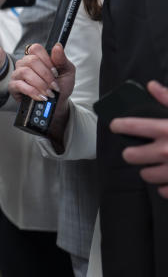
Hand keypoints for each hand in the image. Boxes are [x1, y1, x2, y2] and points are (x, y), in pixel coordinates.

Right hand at [9, 43, 69, 106]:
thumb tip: (57, 46)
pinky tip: (41, 96)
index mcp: (37, 57)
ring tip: (48, 93)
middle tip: (54, 86)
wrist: (56, 104)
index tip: (55, 72)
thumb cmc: (60, 86)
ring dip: (40, 84)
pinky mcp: (13, 86)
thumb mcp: (67, 72)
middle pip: (31, 60)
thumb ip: (62, 59)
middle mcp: (24, 63)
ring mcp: (17, 74)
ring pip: (25, 72)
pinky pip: (20, 85)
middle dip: (46, 75)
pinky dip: (33, 91)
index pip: (36, 49)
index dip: (47, 60)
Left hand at [111, 81, 167, 198]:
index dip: (119, 125)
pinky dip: (165, 185)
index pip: (131, 127)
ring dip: (148, 170)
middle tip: (137, 151)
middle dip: (132, 153)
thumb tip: (151, 86)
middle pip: (131, 155)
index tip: (115, 126)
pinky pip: (163, 190)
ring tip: (155, 164)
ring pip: (145, 175)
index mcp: (166, 130)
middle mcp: (166, 151)